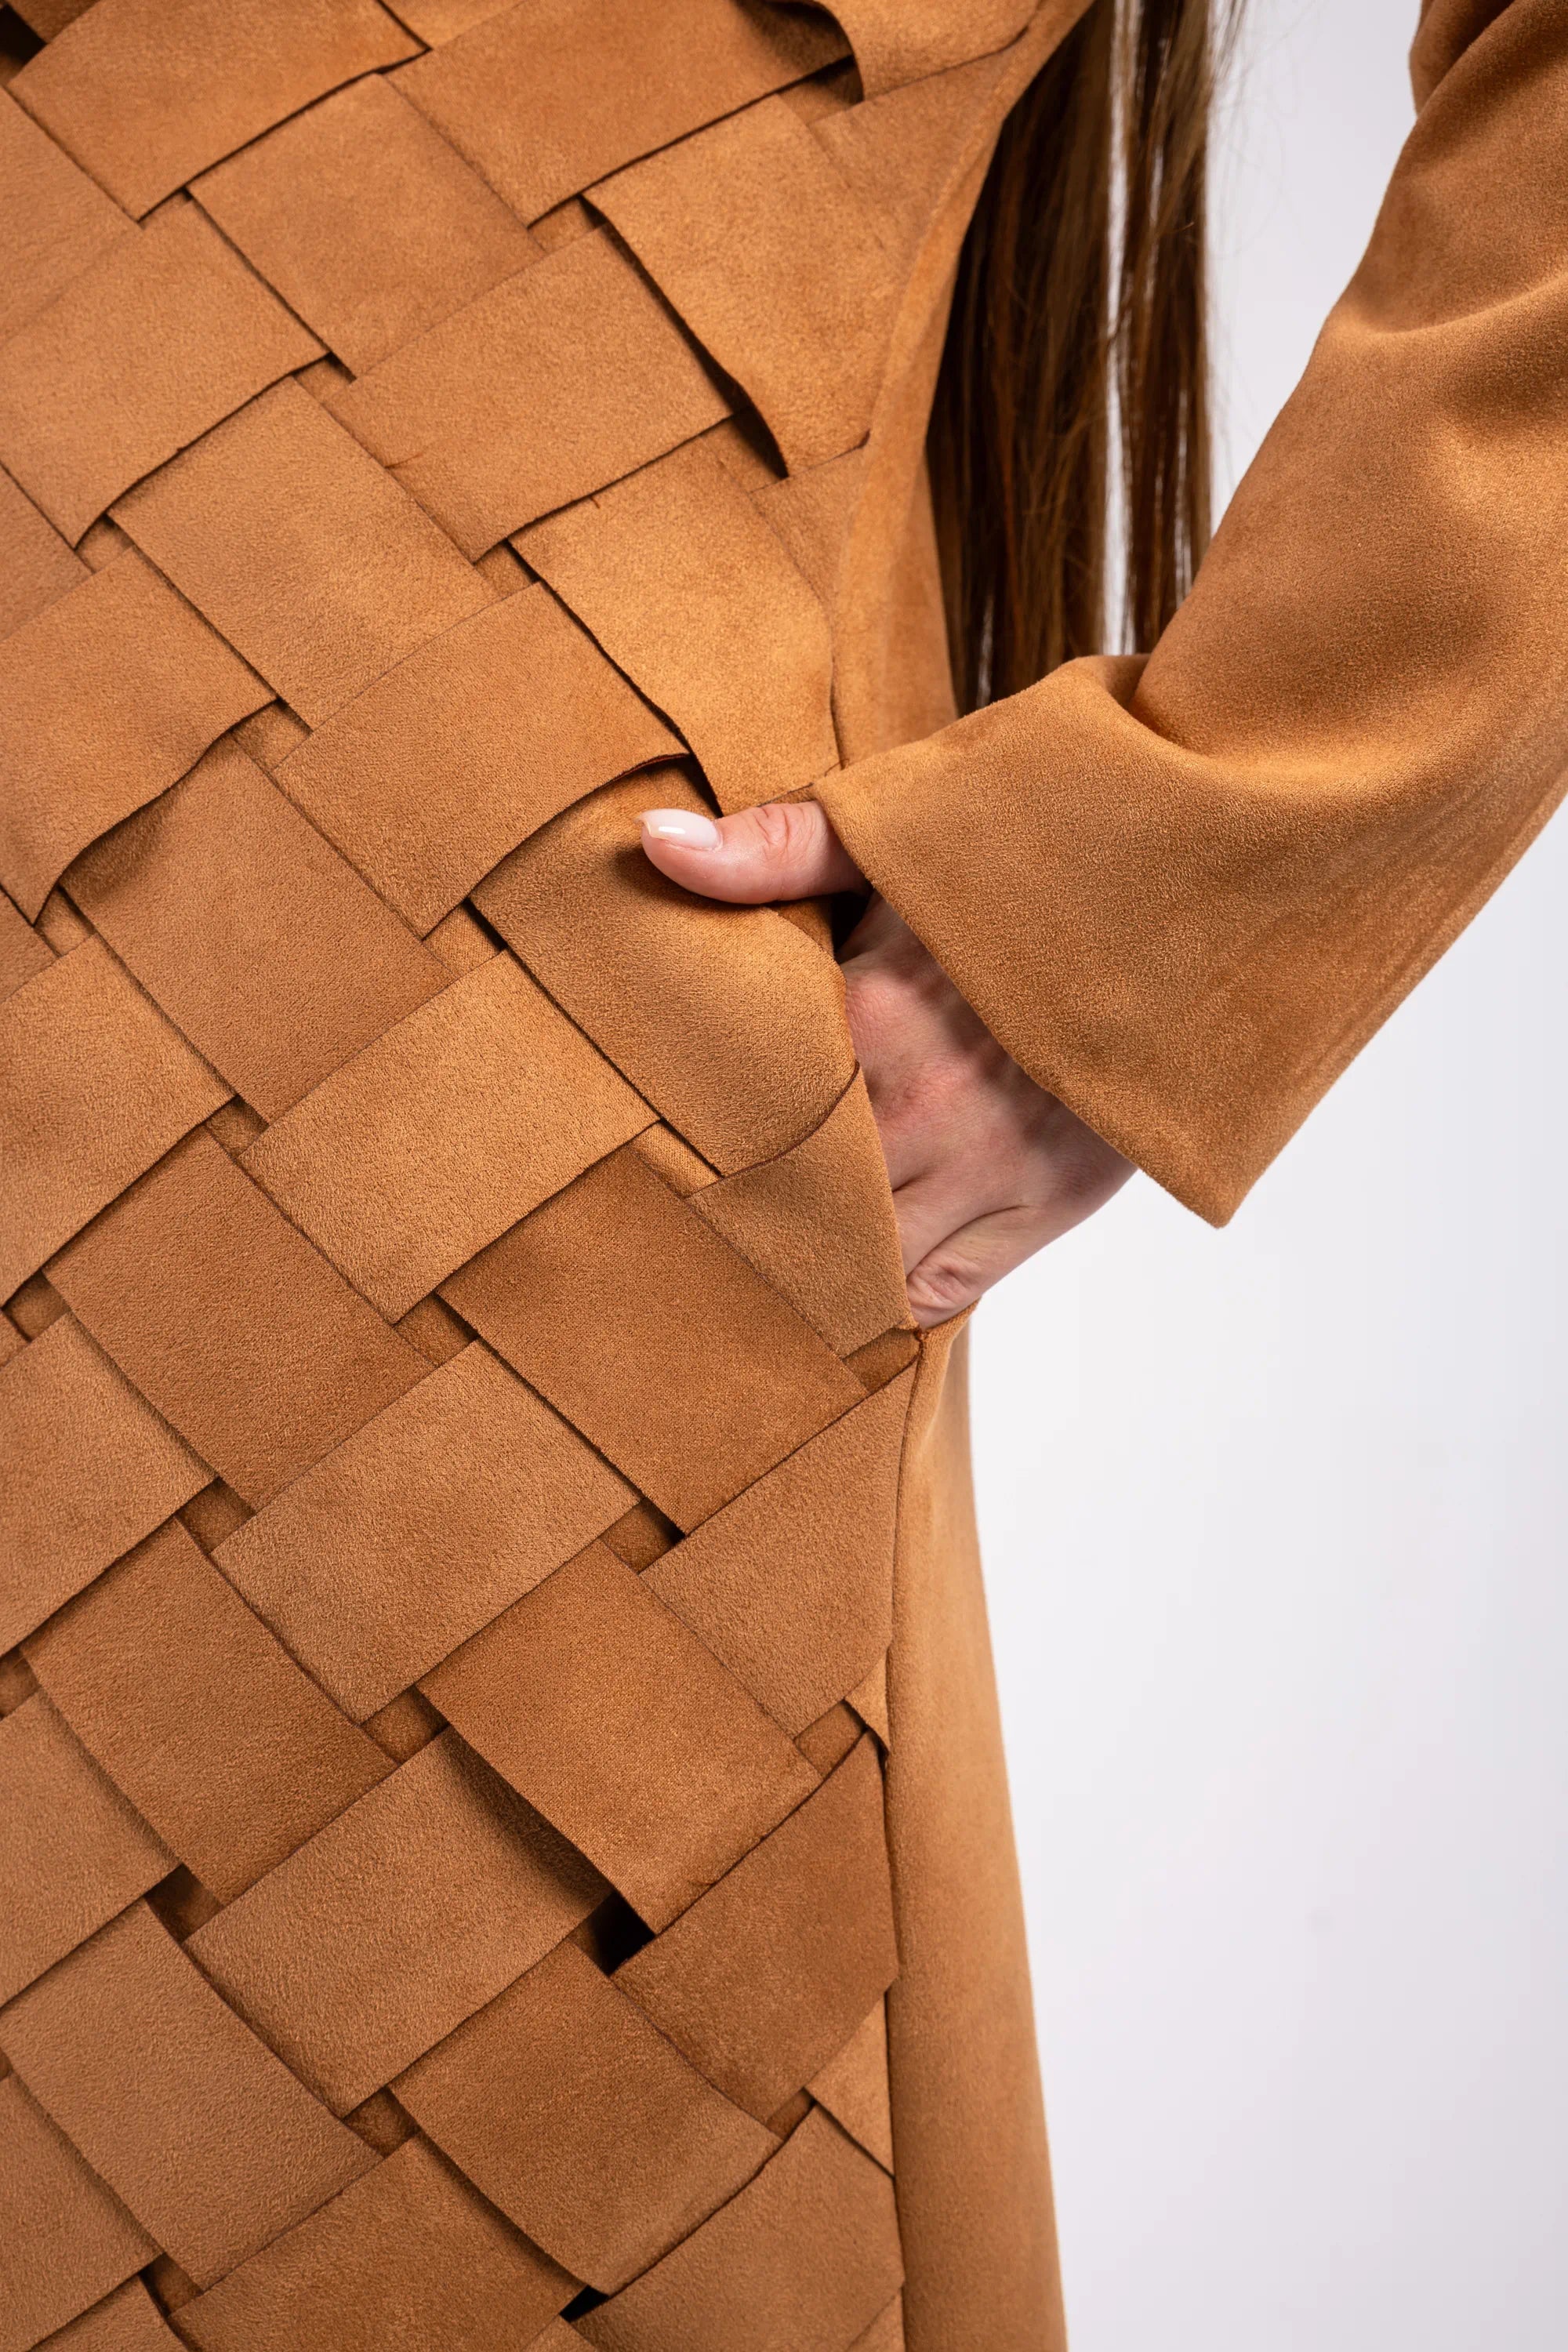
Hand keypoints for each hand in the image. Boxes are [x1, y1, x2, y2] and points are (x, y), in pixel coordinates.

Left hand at [639, 799, 1132, 1324]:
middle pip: (796, 1205)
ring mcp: (989, 1166)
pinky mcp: (1050, 1203)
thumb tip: (654, 844)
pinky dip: (889, 1298)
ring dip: (812, 1268)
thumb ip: (776, 848)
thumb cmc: (1039, 860)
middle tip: (680, 1239)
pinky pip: (942, 1289)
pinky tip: (848, 1289)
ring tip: (758, 1271)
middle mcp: (923, 1109)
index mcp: (870, 1018)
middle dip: (743, 1220)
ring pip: (863, 1262)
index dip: (696, 1141)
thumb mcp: (904, 832)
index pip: (745, 1114)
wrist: (1194, 899)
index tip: (655, 1153)